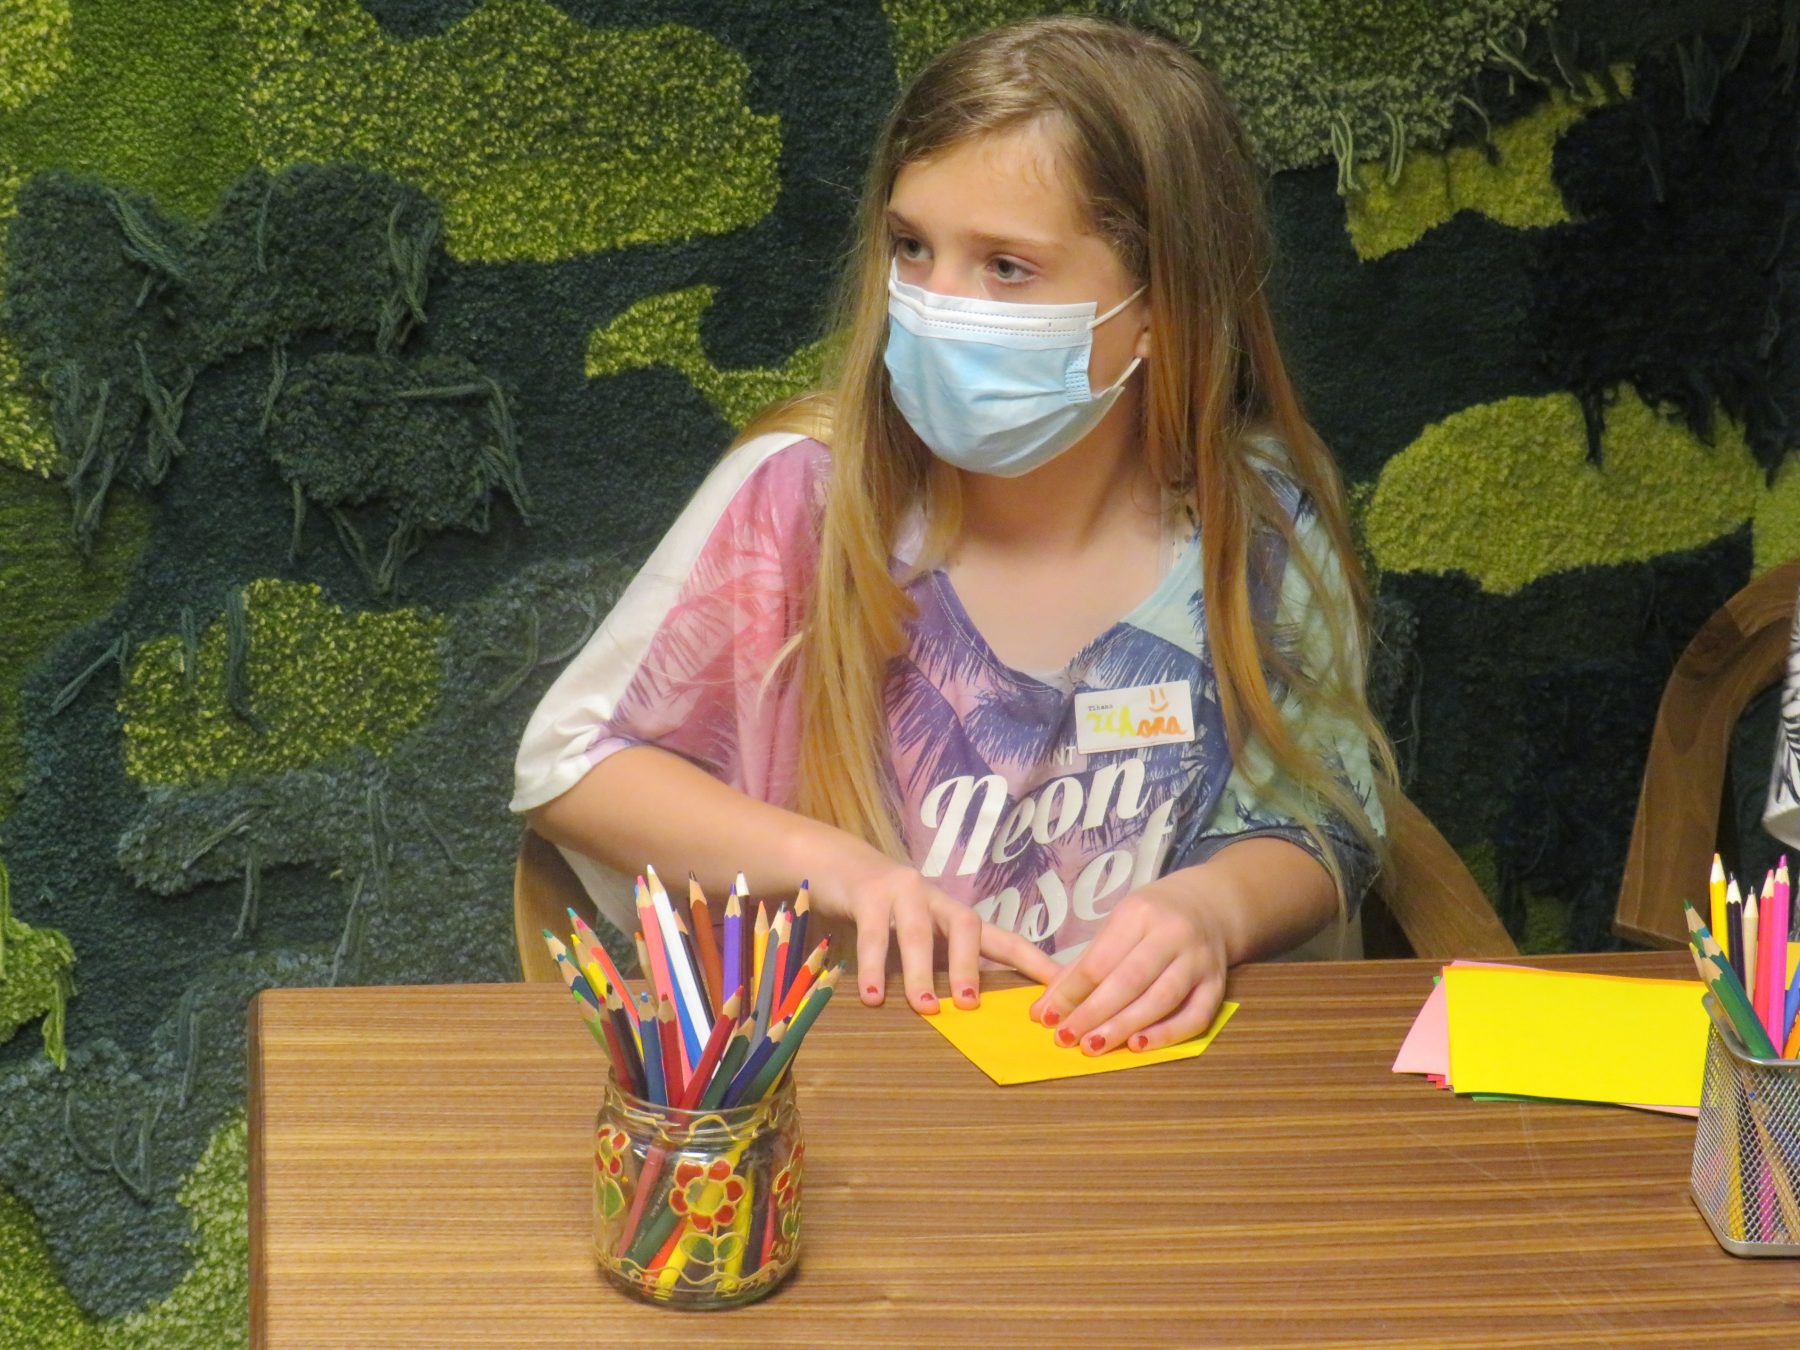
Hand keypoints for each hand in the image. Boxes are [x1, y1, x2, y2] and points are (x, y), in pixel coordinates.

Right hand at [808, 851, 1059, 1012]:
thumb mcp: (917, 936)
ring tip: (925, 1007)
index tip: (1058, 987)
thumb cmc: (885, 912)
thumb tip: (968, 1016)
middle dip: (971, 967)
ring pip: (917, 933)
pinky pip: (872, 934)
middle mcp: (936, 898)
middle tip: (971, 1007)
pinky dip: (873, 967)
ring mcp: (901, 892)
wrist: (834, 863)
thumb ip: (938, 964)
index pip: (1002, 939)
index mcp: (954, 915)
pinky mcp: (867, 894)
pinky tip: (873, 997)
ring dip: (922, 972)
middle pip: (965, 927)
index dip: (1032, 961)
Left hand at [1027, 875, 1234, 1054]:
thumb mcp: (1114, 928)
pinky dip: (1167, 1034)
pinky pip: (1195, 1017)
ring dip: (1124, 1027)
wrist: (1209, 907)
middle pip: (1129, 981)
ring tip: (1094, 1046)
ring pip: (1161, 1000)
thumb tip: (1044, 1010)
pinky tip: (1138, 1046)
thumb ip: (1080, 968)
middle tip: (1066, 1038)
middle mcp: (1172, 935)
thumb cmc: (1151, 920)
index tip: (1047, 1018)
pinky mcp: (1218, 985)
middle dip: (1093, 1014)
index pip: (1099, 961)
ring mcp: (1199, 961)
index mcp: (1139, 914)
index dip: (1071, 993)